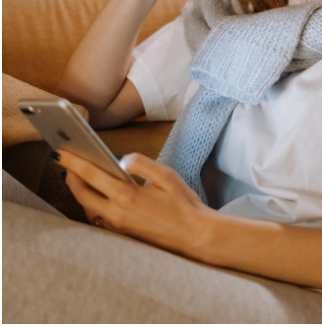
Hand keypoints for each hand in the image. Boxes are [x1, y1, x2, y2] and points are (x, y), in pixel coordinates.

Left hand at [58, 150, 215, 259]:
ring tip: (80, 178)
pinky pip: (98, 218)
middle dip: (71, 177)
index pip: (91, 176)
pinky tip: (98, 198)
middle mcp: (116, 213)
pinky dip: (92, 205)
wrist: (194, 235)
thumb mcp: (167, 176)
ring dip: (80, 192)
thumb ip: (142, 164)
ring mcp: (117, 226)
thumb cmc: (184, 205)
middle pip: (81, 194)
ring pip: (88, 208)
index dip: (73, 162)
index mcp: (126, 196)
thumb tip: (123, 159)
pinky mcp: (122, 234)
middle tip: (67, 164)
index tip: (60, 152)